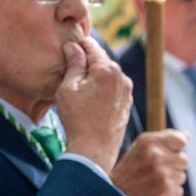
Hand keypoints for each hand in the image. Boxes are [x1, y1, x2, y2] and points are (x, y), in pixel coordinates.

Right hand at [51, 38, 132, 170]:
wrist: (94, 150)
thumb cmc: (78, 120)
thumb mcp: (68, 88)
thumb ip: (73, 64)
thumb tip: (73, 47)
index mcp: (107, 70)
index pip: (92, 46)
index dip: (79, 44)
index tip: (69, 47)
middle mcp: (122, 77)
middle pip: (102, 60)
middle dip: (87, 61)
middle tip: (71, 67)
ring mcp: (127, 92)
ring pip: (108, 75)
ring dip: (95, 76)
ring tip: (80, 86)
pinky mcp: (127, 104)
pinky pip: (114, 89)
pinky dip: (103, 89)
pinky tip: (91, 99)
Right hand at [108, 129, 188, 195]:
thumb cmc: (129, 172)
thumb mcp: (140, 149)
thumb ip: (163, 141)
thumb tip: (187, 135)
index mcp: (148, 141)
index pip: (180, 140)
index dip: (176, 150)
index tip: (166, 156)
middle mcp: (155, 155)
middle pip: (184, 160)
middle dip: (173, 167)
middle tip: (155, 173)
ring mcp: (161, 173)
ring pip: (182, 176)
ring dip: (171, 182)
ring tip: (153, 184)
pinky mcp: (165, 189)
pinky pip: (179, 191)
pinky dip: (169, 195)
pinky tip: (155, 193)